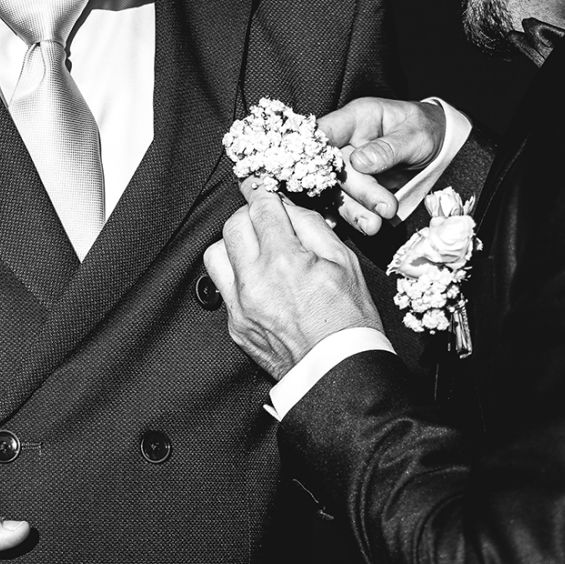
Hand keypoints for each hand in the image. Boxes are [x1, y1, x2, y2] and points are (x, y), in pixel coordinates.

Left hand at [203, 187, 381, 379]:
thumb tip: (287, 207)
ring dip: (234, 245)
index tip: (265, 192)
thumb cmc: (348, 321)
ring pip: (215, 254)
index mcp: (284, 261)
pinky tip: (257, 281)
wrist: (338, 370)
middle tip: (266, 221)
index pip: (260, 208)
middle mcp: (254, 281)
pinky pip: (221, 287)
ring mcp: (240, 305)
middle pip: (232, 225)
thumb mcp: (344, 262)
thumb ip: (311, 227)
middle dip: (249, 216)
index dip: (264, 194)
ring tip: (256, 251)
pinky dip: (235, 276)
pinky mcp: (235, 325)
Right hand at [318, 98, 444, 235]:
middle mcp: (348, 144)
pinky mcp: (359, 190)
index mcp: (357, 119)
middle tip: (385, 206)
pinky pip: (349, 205)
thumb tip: (359, 161)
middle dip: (359, 191)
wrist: (443, 147)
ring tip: (376, 225)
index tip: (318, 169)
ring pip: (341, 192)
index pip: (325, 131)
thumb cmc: (428, 129)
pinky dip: (355, 218)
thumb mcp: (416, 134)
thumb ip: (389, 148)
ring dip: (356, 210)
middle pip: (336, 169)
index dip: (314, 149)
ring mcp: (352, 169)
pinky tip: (362, 227)